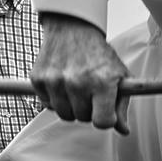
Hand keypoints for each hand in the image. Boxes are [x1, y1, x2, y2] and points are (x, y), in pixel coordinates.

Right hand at [32, 13, 130, 133]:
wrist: (72, 29)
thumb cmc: (99, 55)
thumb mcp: (119, 77)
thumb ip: (122, 106)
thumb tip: (123, 130)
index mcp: (101, 83)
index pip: (102, 122)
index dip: (105, 119)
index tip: (105, 111)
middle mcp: (77, 82)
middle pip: (83, 119)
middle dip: (89, 110)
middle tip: (91, 93)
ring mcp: (55, 80)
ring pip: (65, 114)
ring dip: (72, 106)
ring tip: (77, 89)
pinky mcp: (38, 78)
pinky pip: (47, 105)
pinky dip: (55, 99)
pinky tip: (63, 84)